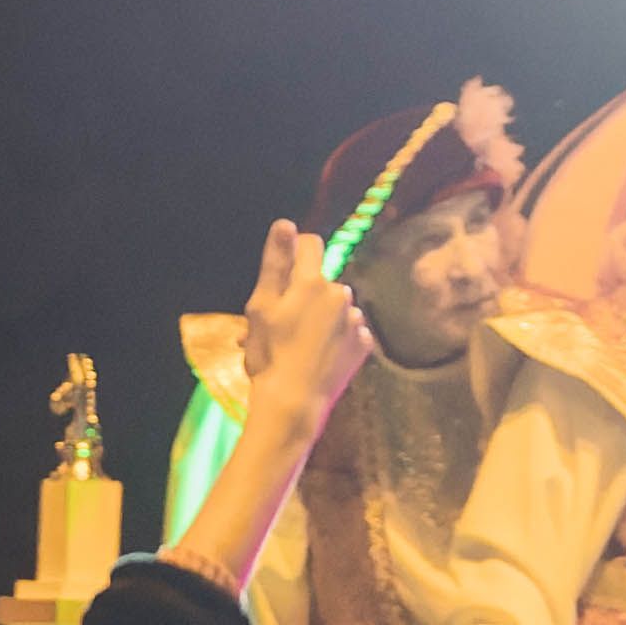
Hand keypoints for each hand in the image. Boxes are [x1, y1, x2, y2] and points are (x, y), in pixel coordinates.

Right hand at [239, 219, 368, 422]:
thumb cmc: (269, 353)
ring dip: (321, 316)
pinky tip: (318, 354)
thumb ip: (275, 262)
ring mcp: (357, 321)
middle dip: (304, 293)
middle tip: (281, 323)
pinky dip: (337, 337)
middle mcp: (341, 294)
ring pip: (337, 306)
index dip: (294, 252)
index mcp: (312, 282)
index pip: (310, 244)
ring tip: (299, 344)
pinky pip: (351, 331)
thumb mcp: (261, 306)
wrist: (294, 402)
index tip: (281, 275)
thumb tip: (285, 223)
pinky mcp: (365, 345)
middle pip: (321, 280)